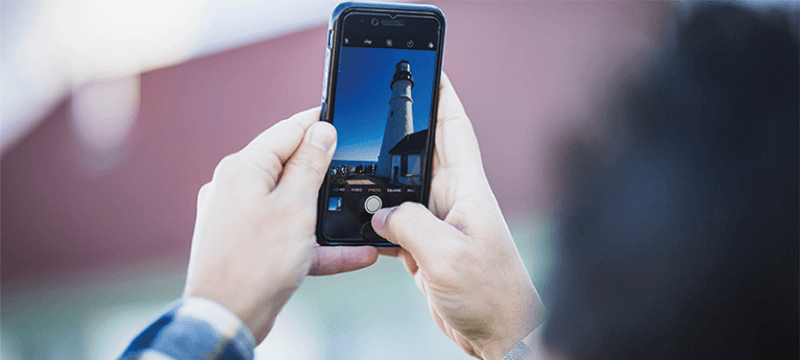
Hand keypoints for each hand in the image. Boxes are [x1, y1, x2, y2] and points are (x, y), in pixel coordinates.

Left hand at [183, 108, 377, 341]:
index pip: (287, 130)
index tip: (341, 117)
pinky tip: (351, 253)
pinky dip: (316, 242)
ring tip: (356, 212)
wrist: (227, 318)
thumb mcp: (295, 207)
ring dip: (324, 210)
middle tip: (354, 168)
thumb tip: (320, 131)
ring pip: (291, 202)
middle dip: (323, 168)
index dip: (318, 123)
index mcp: (243, 168)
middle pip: (288, 165)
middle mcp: (235, 187)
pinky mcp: (247, 243)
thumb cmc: (254, 264)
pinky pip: (288, 234)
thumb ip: (310, 165)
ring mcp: (239, 217)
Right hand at [372, 73, 544, 358]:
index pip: (454, 131)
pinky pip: (397, 224)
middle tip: (372, 114)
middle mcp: (453, 201)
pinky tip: (363, 223)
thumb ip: (410, 225)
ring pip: (403, 191)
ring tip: (356, 170)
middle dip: (399, 135)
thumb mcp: (447, 255)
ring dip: (382, 183)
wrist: (499, 333)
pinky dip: (378, 223)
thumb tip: (381, 215)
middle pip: (422, 154)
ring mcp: (439, 225)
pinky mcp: (427, 248)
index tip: (429, 73)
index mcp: (467, 190)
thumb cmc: (491, 294)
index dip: (443, 98)